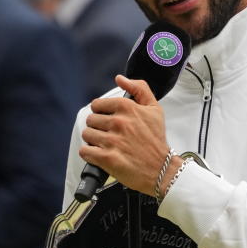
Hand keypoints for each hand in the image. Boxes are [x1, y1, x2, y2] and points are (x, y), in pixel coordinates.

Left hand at [80, 75, 171, 194]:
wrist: (161, 168)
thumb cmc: (156, 140)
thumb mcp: (154, 109)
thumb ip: (139, 88)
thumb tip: (120, 79)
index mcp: (128, 108)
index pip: (97, 104)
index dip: (101, 112)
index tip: (109, 119)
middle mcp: (119, 122)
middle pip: (91, 120)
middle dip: (98, 127)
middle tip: (109, 134)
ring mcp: (112, 141)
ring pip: (87, 134)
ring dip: (93, 140)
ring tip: (106, 144)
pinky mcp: (107, 159)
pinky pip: (85, 151)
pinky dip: (90, 154)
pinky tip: (100, 154)